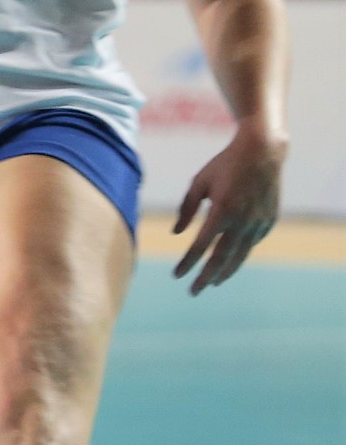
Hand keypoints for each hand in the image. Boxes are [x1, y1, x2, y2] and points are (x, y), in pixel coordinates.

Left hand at [172, 118, 285, 292]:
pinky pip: (250, 244)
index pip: (201, 246)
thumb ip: (187, 208)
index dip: (187, 263)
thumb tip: (175, 233)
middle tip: (193, 291)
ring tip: (212, 282)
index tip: (176, 275)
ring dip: (224, 272)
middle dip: (206, 277)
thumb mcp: (199, 182)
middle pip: (221, 259)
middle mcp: (242, 222)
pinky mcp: (268, 223)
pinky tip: (229, 260)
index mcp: (222, 211)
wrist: (262, 153)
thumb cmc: (224, 165)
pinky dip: (238, 255)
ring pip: (240, 256)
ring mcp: (258, 224)